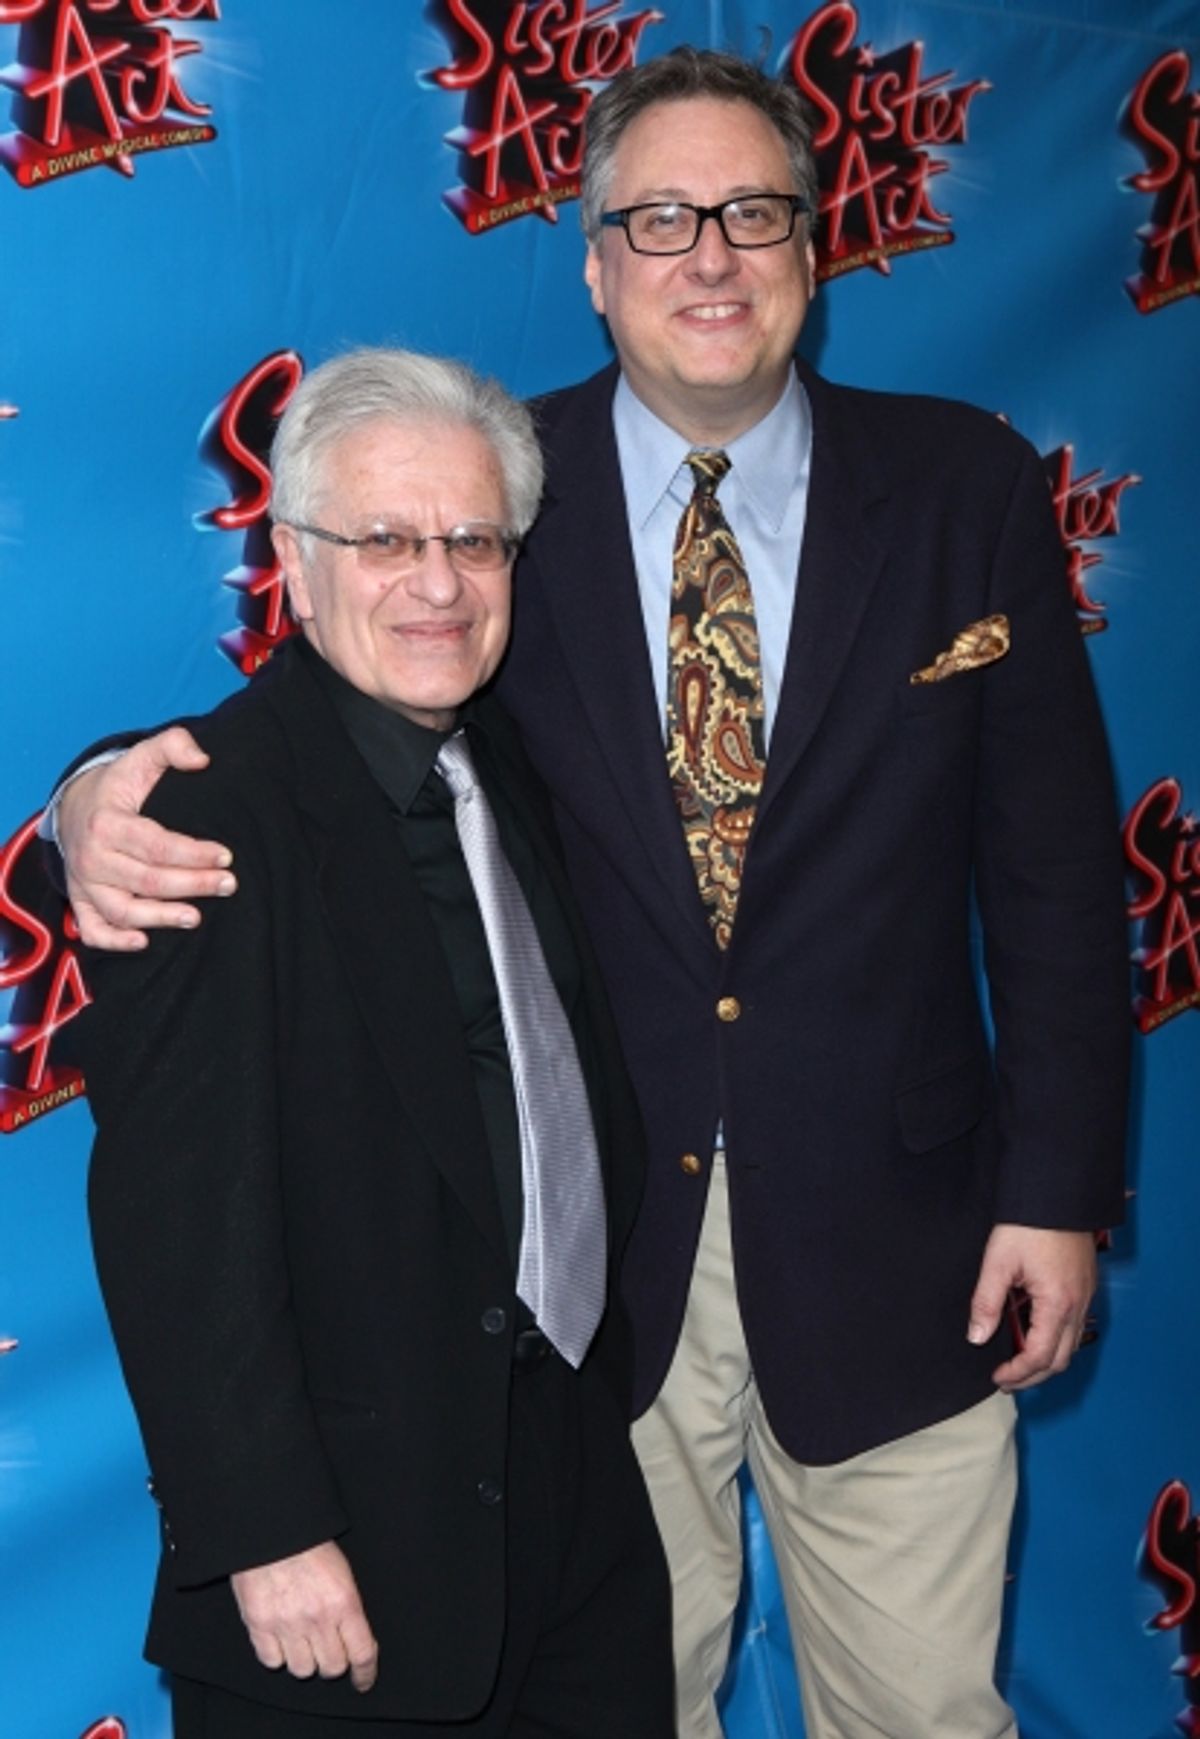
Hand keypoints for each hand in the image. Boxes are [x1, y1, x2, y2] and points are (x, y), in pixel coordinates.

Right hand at [58, 728, 235, 948]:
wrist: (73, 805)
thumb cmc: (118, 785)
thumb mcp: (141, 756)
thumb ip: (173, 745)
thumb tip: (203, 759)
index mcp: (108, 822)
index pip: (157, 845)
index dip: (194, 853)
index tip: (226, 855)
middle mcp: (92, 857)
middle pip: (147, 880)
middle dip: (192, 884)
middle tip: (228, 884)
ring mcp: (84, 882)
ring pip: (123, 910)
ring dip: (160, 917)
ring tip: (196, 917)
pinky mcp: (80, 900)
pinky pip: (92, 929)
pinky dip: (114, 940)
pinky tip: (144, 942)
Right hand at [231, 1540, 378, 1691]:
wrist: (271, 1529)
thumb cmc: (309, 1544)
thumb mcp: (342, 1572)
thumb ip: (348, 1608)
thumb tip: (354, 1640)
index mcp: (344, 1602)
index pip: (362, 1653)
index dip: (365, 1673)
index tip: (363, 1681)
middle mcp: (318, 1618)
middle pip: (333, 1667)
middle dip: (333, 1662)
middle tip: (327, 1650)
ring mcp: (287, 1624)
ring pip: (303, 1670)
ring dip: (305, 1660)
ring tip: (302, 1641)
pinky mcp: (259, 1626)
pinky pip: (272, 1661)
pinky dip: (277, 1655)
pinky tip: (280, 1639)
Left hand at [968, 1224, 1096, 1389]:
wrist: (1057, 1192)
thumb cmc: (1028, 1223)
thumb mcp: (998, 1262)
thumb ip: (986, 1303)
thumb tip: (977, 1336)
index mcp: (1057, 1303)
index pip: (1039, 1356)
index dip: (1018, 1373)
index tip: (997, 1377)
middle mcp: (1078, 1304)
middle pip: (1060, 1359)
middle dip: (1033, 1375)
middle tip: (1006, 1379)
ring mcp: (1086, 1295)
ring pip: (1070, 1344)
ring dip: (1045, 1359)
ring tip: (1018, 1360)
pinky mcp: (1086, 1284)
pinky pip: (1075, 1324)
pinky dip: (1055, 1338)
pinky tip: (1034, 1332)